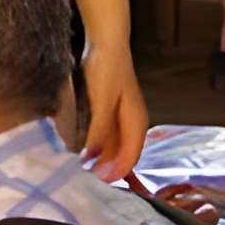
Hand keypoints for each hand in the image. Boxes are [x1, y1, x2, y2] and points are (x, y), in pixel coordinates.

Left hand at [78, 45, 149, 176]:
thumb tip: (90, 160)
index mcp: (137, 123)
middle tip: (90, 178)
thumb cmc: (107, 71)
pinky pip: (111, 134)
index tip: (98, 181)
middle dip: (110, 168)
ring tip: (87, 167)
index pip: (130, 157)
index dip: (116, 172)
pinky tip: (88, 146)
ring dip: (105, 157)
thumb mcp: (101, 103)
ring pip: (117, 145)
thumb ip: (98, 132)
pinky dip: (102, 144)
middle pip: (125, 153)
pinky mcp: (115, 109)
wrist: (107, 42)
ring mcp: (125, 115)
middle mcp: (134, 122)